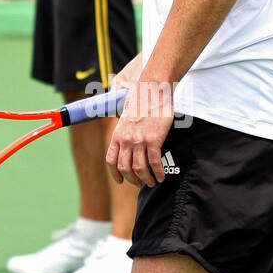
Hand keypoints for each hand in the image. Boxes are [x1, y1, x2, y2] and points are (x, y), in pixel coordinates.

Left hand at [106, 64, 173, 188]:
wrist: (152, 89)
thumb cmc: (141, 100)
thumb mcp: (126, 116)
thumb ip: (124, 129)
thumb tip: (125, 137)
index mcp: (117, 135)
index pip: (111, 160)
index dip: (115, 174)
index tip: (121, 180)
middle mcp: (126, 140)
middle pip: (125, 168)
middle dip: (132, 179)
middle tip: (140, 182)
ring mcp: (139, 141)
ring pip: (140, 169)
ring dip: (146, 179)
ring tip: (152, 182)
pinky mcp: (154, 140)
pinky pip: (154, 163)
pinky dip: (158, 173)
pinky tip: (161, 177)